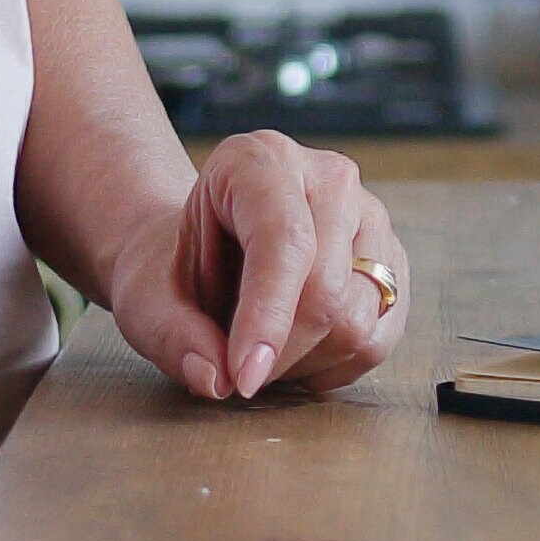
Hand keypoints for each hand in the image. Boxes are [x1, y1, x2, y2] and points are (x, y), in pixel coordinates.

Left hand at [100, 132, 405, 401]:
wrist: (209, 254)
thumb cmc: (177, 270)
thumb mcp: (146, 298)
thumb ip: (171, 336)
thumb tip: (216, 378)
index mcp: (259, 161)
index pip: (283, 240)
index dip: (267, 317)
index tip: (243, 379)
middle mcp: (327, 177)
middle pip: (327, 288)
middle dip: (280, 353)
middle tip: (238, 374)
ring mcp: (370, 216)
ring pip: (360, 320)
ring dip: (307, 362)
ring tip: (265, 351)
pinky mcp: (393, 260)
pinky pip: (380, 337)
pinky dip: (335, 366)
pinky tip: (298, 352)